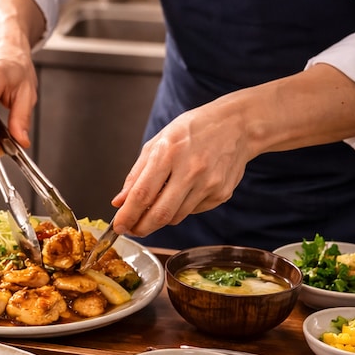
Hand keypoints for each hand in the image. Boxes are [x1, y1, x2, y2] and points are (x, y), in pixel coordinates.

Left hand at [112, 100, 254, 236]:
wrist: (236, 125)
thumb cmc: (192, 130)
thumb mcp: (157, 142)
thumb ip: (136, 174)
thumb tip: (119, 202)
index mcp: (168, 153)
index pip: (142, 194)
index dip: (127, 215)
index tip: (118, 226)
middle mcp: (191, 170)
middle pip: (160, 214)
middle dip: (141, 228)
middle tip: (131, 230)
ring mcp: (209, 184)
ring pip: (176, 217)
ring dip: (160, 218)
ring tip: (157, 205)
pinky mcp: (221, 194)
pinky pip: (192, 211)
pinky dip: (181, 208)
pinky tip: (184, 192)